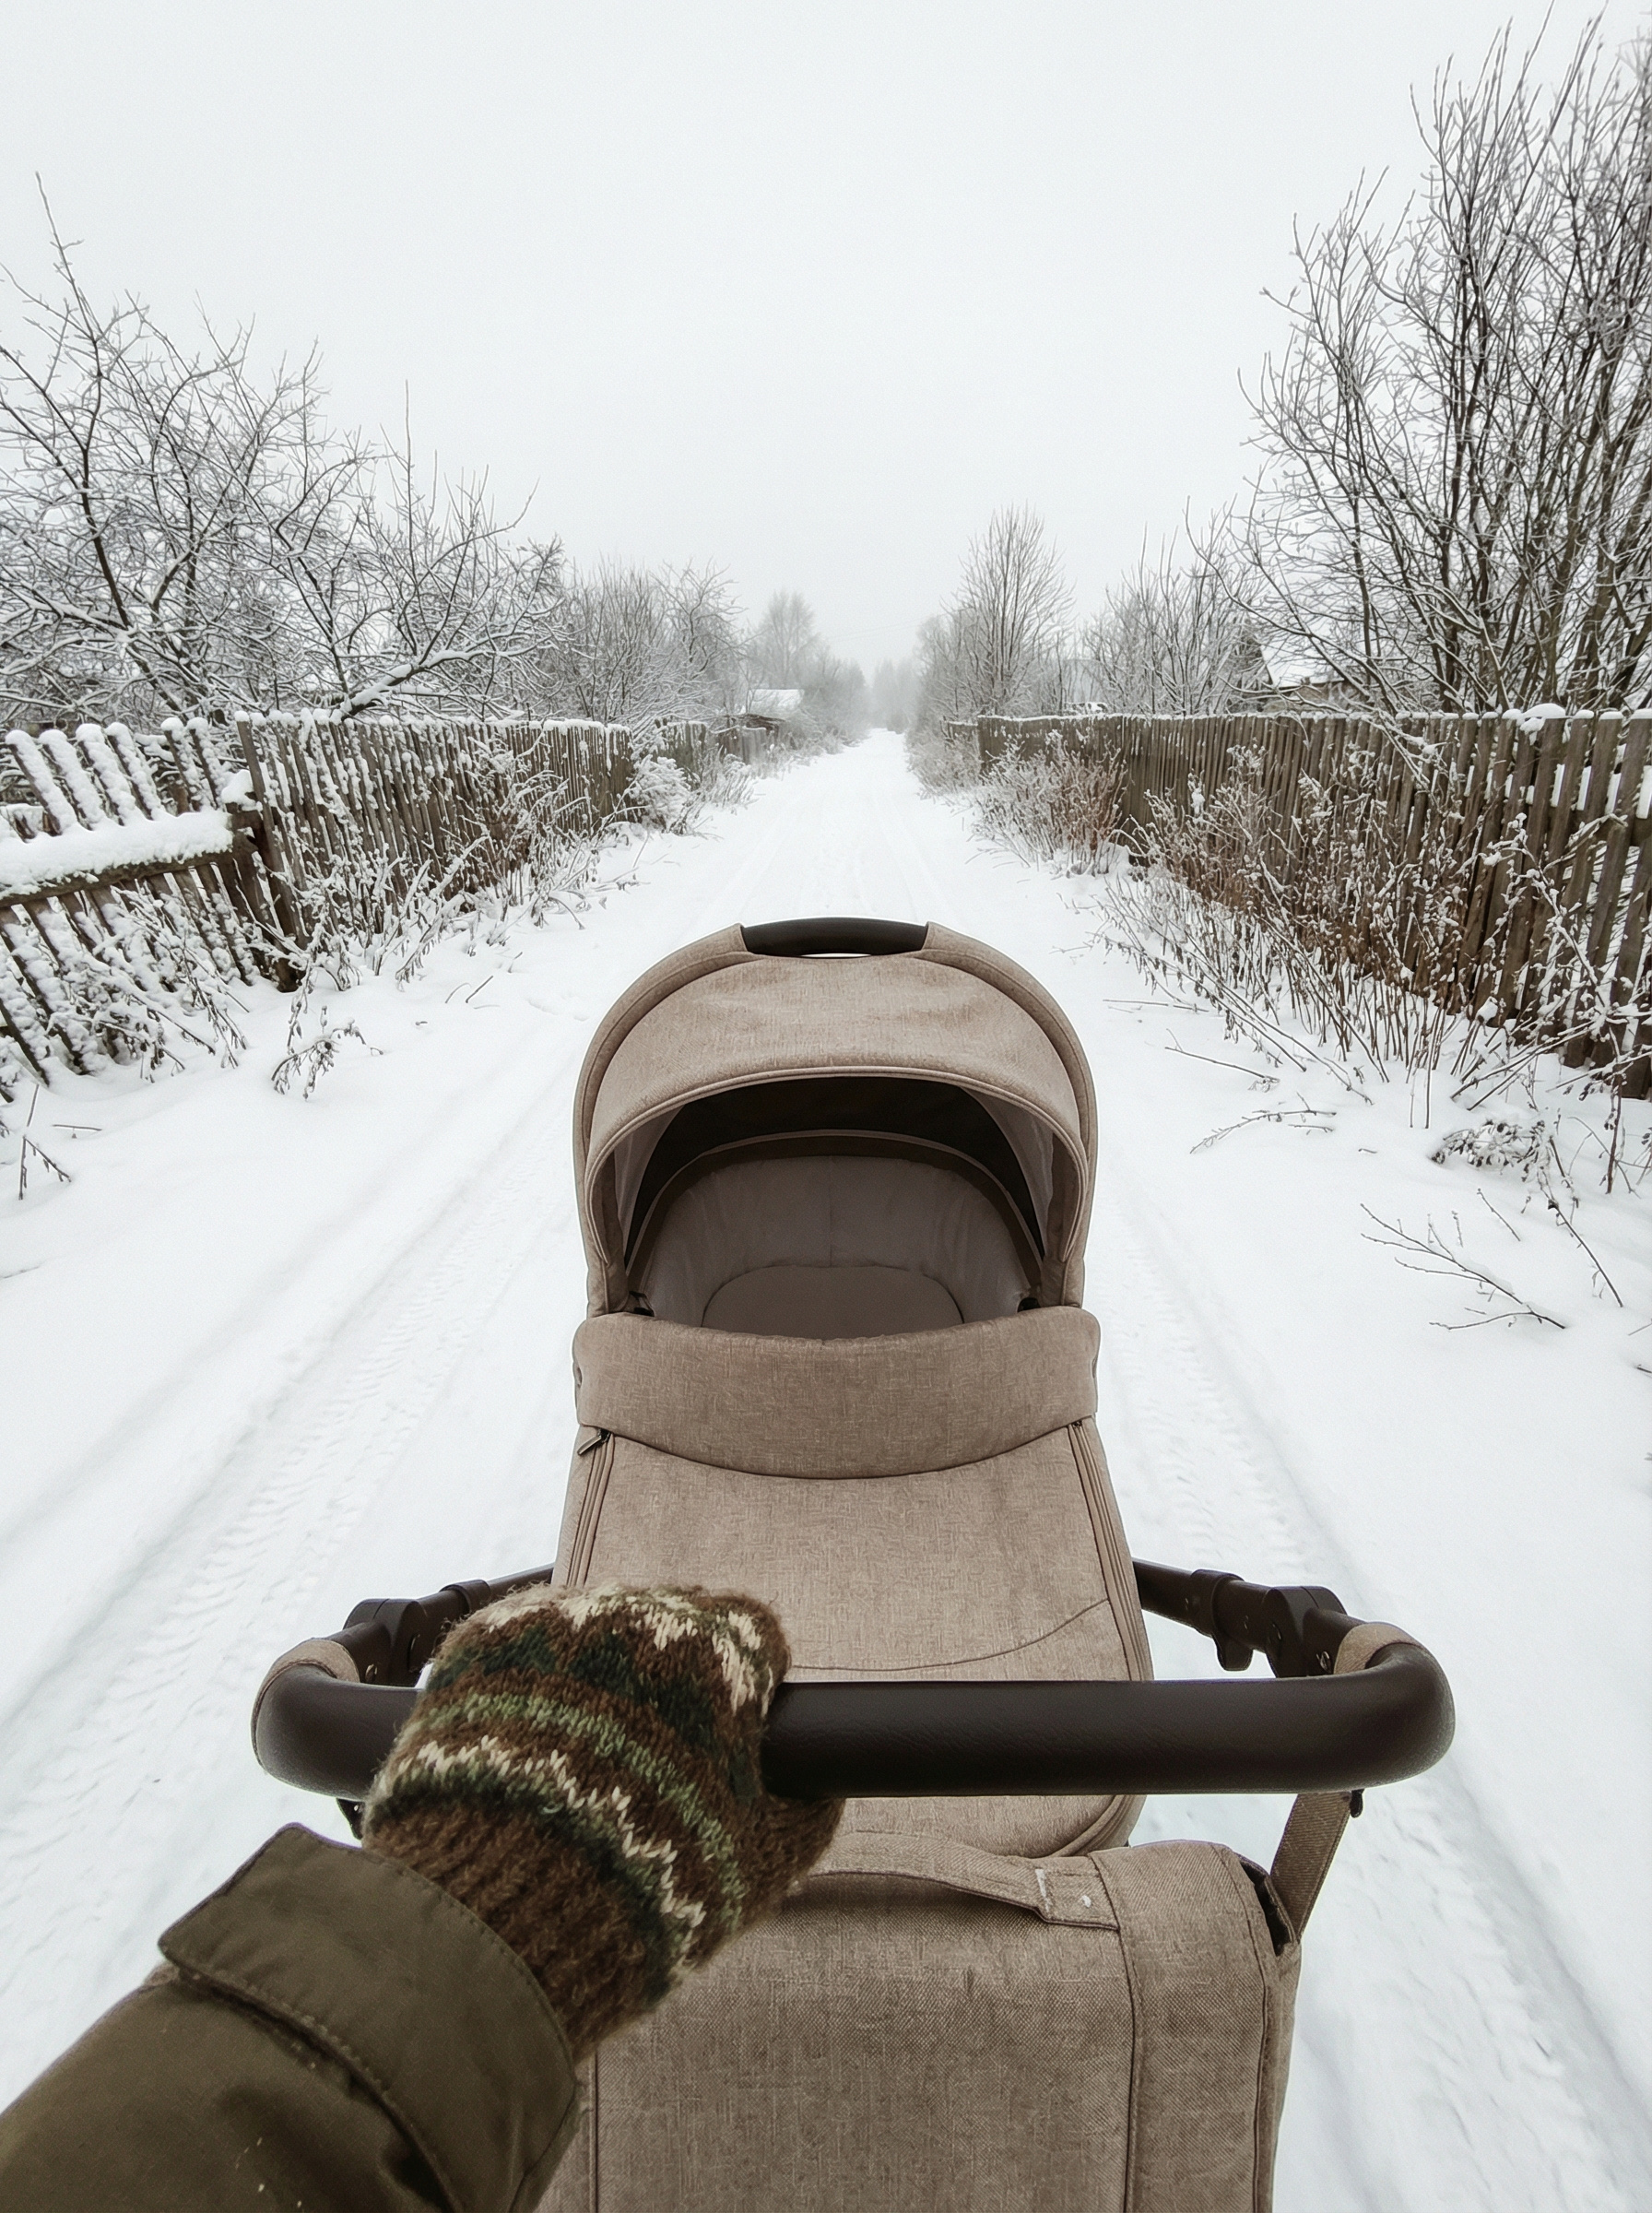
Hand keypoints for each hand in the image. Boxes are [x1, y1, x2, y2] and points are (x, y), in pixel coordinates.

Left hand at [362, 1584, 840, 2054]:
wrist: (496, 1923)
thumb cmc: (644, 1890)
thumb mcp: (761, 1864)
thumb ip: (804, 1808)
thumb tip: (821, 1787)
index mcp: (716, 1651)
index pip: (755, 1633)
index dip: (748, 1688)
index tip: (729, 1735)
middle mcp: (634, 1615)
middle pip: (670, 1624)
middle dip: (670, 1679)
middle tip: (647, 1763)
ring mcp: (548, 1624)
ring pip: (592, 1636)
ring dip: (596, 1681)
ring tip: (576, 1769)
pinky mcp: (476, 1647)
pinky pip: (520, 1653)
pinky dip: (527, 1693)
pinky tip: (524, 1758)